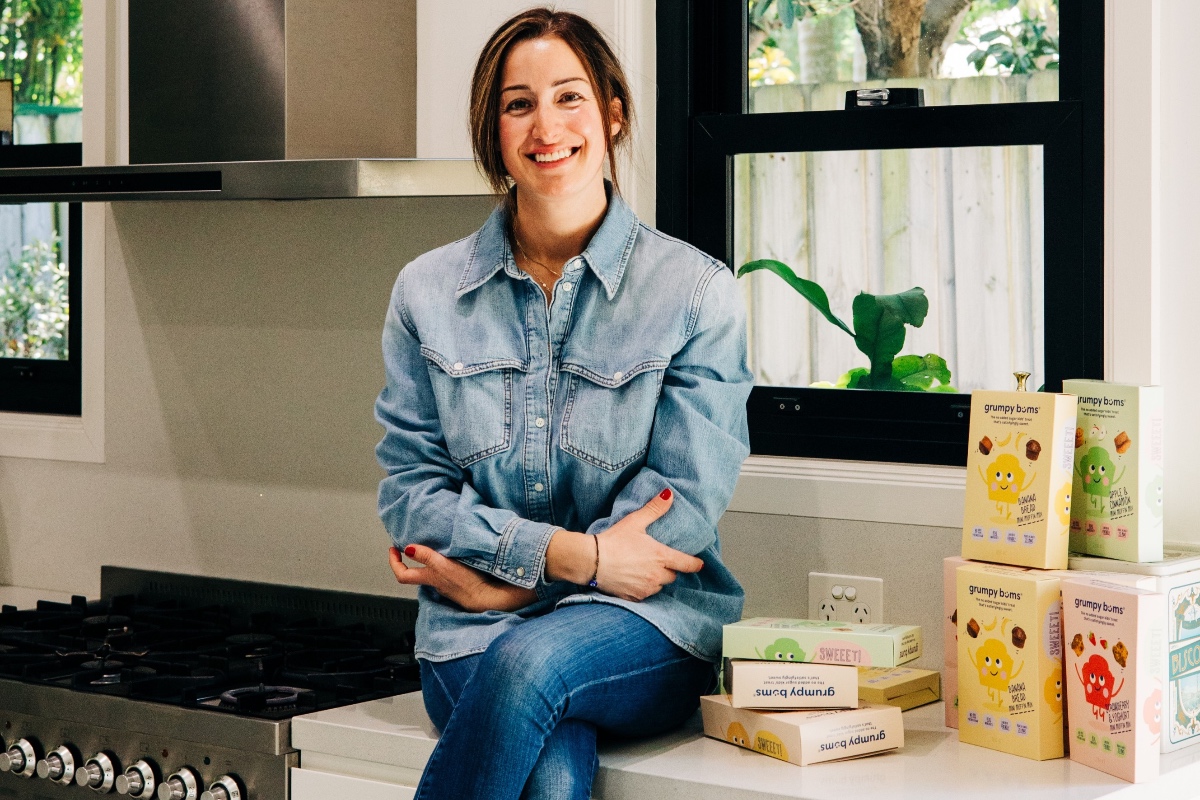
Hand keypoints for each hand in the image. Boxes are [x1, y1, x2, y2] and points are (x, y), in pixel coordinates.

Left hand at [388, 545, 537, 612]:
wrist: (489, 597)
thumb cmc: (468, 583)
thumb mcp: (444, 566)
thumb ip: (427, 556)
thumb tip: (408, 548)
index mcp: (430, 577)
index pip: (402, 574)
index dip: (394, 563)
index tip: (392, 549)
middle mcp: (436, 582)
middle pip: (415, 574)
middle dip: (409, 560)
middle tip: (407, 546)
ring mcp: (448, 584)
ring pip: (431, 573)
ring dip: (427, 561)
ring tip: (429, 547)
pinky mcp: (460, 583)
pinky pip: (445, 572)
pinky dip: (443, 563)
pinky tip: (451, 556)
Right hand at [594, 488, 704, 601]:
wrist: (593, 561)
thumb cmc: (614, 540)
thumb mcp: (635, 522)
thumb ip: (654, 509)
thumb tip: (669, 494)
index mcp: (661, 556)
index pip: (687, 564)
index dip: (695, 564)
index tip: (699, 564)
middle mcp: (657, 575)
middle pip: (672, 576)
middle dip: (669, 569)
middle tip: (658, 561)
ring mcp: (646, 588)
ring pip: (659, 586)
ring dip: (656, 579)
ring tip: (644, 570)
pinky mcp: (635, 597)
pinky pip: (646, 595)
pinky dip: (643, 588)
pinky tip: (634, 580)